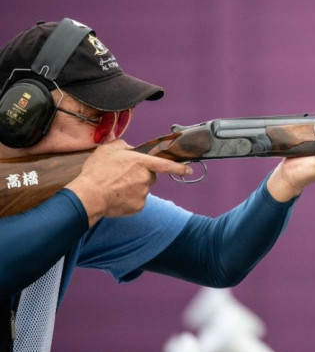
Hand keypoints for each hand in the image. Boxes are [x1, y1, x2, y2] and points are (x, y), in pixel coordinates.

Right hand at [64, 139, 192, 225]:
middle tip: (123, 176)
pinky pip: (137, 200)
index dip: (180, 168)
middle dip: (141, 175)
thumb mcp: (107, 149)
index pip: (166, 165)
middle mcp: (146, 178)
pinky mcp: (138, 206)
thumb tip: (129, 147)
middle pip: (150, 176)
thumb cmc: (97, 171)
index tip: (190, 170)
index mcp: (142, 163)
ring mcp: (143, 193)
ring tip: (116, 186)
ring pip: (143, 188)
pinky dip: (129, 199)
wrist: (88, 195)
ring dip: (134, 187)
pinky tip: (117, 196)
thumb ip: (122, 145)